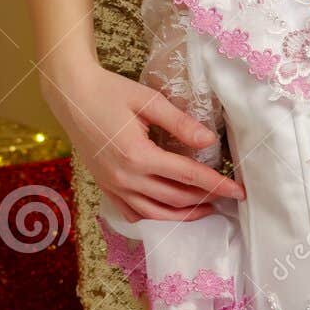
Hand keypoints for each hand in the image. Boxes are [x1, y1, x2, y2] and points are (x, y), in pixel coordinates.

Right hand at [42, 56, 245, 221]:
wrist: (71, 96)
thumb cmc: (110, 92)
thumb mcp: (149, 101)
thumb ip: (180, 123)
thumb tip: (209, 141)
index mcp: (138, 155)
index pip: (187, 175)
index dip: (216, 184)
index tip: (238, 191)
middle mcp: (124, 177)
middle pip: (174, 198)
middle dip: (204, 200)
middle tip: (227, 198)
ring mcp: (112, 186)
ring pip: (153, 213)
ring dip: (182, 215)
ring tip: (205, 210)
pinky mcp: (104, 186)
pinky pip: (132, 212)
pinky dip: (153, 217)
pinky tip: (168, 212)